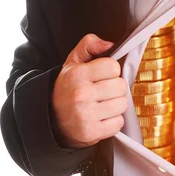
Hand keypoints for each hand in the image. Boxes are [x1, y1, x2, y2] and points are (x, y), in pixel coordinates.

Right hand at [51, 34, 127, 148]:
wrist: (52, 120)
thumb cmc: (68, 88)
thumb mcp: (73, 63)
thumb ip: (89, 45)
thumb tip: (110, 43)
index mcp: (77, 74)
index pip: (113, 67)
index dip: (111, 71)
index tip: (102, 76)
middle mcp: (81, 94)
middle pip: (121, 86)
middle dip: (115, 88)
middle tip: (103, 92)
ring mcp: (87, 115)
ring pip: (122, 104)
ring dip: (116, 105)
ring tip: (103, 105)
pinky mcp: (92, 132)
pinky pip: (118, 123)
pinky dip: (113, 121)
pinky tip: (102, 118)